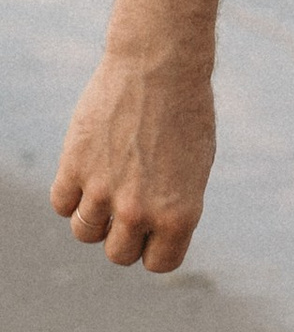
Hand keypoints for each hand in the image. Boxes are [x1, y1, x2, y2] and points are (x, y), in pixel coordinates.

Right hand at [52, 46, 216, 272]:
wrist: (160, 67)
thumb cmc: (185, 114)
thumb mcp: (194, 169)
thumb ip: (172, 207)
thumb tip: (148, 234)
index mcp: (179, 216)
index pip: (158, 263)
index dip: (154, 248)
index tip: (154, 228)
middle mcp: (140, 211)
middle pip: (118, 254)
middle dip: (122, 236)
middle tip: (128, 207)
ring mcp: (103, 191)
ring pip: (84, 232)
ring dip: (93, 216)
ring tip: (107, 186)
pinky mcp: (74, 166)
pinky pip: (61, 203)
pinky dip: (70, 194)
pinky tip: (86, 171)